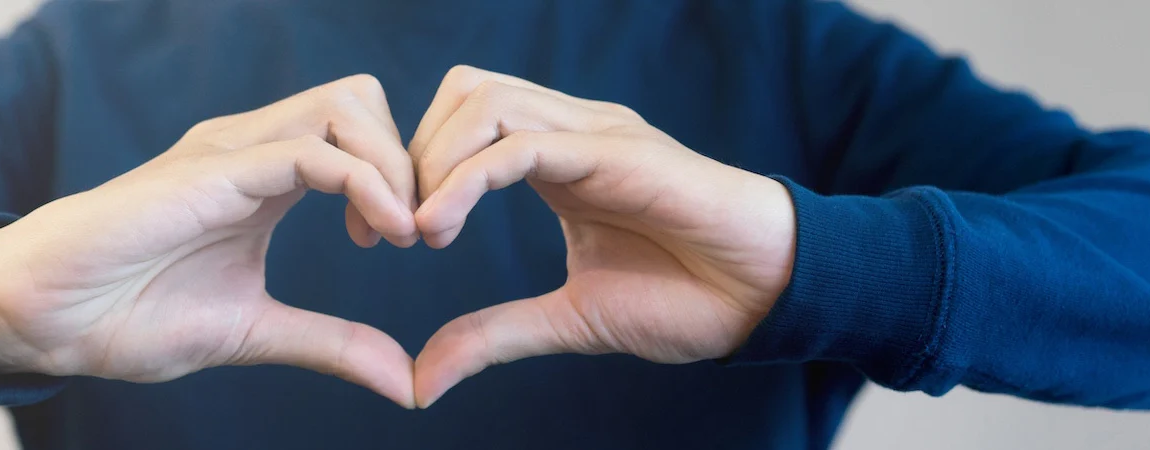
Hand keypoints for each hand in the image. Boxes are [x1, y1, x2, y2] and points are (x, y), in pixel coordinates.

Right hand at [0, 75, 420, 406]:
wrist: (46, 321)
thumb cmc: (133, 315)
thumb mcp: (258, 333)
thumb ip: (333, 345)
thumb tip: (408, 383)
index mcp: (267, 176)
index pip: (359, 132)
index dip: (401, 176)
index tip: (408, 239)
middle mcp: (254, 148)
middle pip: (362, 100)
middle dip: (409, 158)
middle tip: (412, 232)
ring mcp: (232, 151)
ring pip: (345, 106)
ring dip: (393, 164)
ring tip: (398, 232)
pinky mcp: (212, 170)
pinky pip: (310, 151)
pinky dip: (364, 184)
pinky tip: (377, 235)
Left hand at [409, 66, 796, 406]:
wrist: (769, 297)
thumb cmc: (687, 299)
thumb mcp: (568, 321)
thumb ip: (493, 336)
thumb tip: (422, 378)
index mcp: (558, 160)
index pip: (462, 123)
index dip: (410, 170)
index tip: (380, 235)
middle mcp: (572, 132)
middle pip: (462, 93)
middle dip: (409, 156)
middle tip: (386, 231)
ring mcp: (595, 133)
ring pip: (484, 103)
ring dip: (433, 161)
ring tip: (420, 230)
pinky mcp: (616, 151)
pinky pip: (522, 143)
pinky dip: (466, 179)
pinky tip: (441, 228)